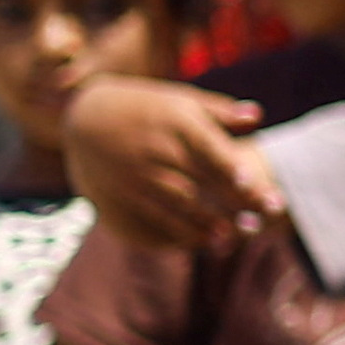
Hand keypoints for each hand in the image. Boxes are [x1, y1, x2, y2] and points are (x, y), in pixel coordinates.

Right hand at [66, 76, 278, 253]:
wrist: (83, 116)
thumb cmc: (145, 106)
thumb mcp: (180, 100)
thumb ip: (220, 111)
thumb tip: (258, 116)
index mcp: (177, 125)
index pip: (211, 152)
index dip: (232, 171)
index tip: (255, 189)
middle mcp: (156, 152)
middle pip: (200, 185)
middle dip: (232, 207)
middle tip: (261, 223)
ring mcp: (135, 177)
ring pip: (175, 208)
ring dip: (204, 227)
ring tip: (230, 242)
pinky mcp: (117, 196)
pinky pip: (146, 221)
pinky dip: (171, 236)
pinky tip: (195, 244)